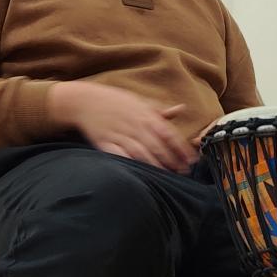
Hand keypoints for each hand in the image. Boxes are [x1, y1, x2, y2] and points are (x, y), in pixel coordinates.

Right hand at [50, 80, 194, 170]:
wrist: (84, 101)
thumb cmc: (115, 102)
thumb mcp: (139, 101)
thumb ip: (160, 110)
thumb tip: (181, 109)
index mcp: (145, 115)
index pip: (168, 133)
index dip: (181, 148)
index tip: (192, 160)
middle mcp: (134, 125)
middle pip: (157, 146)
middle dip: (171, 160)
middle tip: (182, 172)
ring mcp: (119, 134)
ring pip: (141, 153)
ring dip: (155, 165)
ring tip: (166, 176)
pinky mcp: (105, 143)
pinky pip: (120, 156)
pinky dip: (131, 164)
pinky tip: (141, 173)